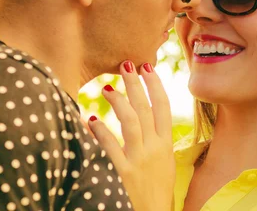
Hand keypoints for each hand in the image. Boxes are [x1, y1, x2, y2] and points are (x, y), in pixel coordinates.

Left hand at [88, 61, 174, 210]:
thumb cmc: (156, 192)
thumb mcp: (165, 164)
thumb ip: (158, 141)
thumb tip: (148, 118)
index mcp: (166, 145)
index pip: (164, 107)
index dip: (156, 85)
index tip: (148, 66)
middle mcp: (155, 149)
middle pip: (146, 108)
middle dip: (136, 84)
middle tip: (126, 64)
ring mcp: (139, 161)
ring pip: (132, 122)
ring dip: (120, 102)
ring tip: (108, 88)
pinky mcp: (123, 174)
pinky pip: (110, 147)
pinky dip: (100, 132)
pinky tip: (90, 120)